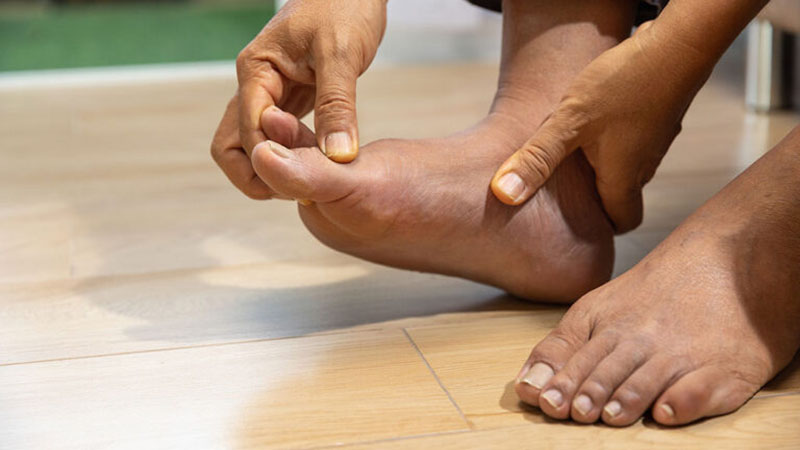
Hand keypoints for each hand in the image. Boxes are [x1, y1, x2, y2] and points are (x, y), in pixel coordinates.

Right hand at [211, 0, 385, 198]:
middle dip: (258, 173)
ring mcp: (270, 94)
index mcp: (256, 70)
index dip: (271, 160)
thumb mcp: (342, 55)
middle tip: (299, 190)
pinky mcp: (290, 100)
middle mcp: (255, 85)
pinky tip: (318, 165)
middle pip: (232, 145)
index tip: (305, 180)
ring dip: (275, 167)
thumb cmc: (344, 6)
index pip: (248, 130)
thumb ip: (338, 105)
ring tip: (310, 180)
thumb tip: (338, 156)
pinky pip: (278, 137)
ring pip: (253, 144)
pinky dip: (291, 155)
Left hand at [490, 22, 712, 231]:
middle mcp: (645, 164)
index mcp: (624, 177)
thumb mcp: (569, 121)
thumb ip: (537, 158)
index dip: (602, 230)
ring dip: (603, 165)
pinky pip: (634, 140)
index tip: (576, 226)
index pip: (624, 223)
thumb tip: (504, 196)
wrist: (678, 43)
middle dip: (596, 199)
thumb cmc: (624, 83)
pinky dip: (613, 139)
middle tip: (565, 195)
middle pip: (623, 195)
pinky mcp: (657, 116)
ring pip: (628, 166)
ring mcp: (655, 140)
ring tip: (572, 157)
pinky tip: (593, 122)